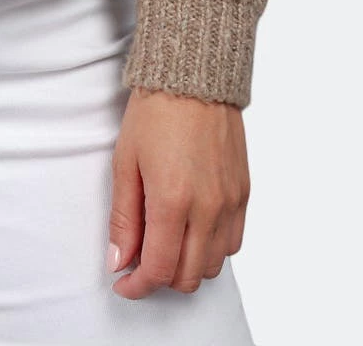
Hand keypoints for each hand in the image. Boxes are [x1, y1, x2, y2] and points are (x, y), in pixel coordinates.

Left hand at [106, 87, 249, 299]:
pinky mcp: (244, 194)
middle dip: (160, 279)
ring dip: (187, 266)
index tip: (123, 282)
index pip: (159, 270)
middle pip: (188, 277)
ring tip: (164, 243)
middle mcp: (208, 209)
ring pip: (213, 265)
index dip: (138, 285)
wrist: (193, 76)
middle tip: (139, 262)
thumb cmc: (155, 112)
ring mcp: (230, 203)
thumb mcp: (125, 162)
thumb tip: (119, 260)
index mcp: (173, 201)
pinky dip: (211, 249)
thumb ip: (123, 218)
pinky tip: (191, 230)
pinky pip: (232, 243)